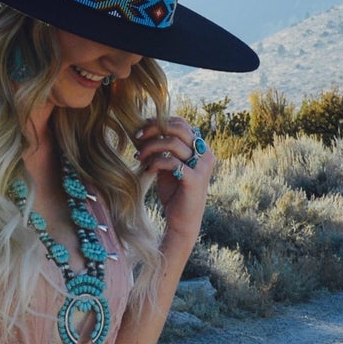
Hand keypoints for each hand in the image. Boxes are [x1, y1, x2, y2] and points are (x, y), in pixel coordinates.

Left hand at [135, 117, 214, 239]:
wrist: (182, 221)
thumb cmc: (174, 194)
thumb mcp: (168, 167)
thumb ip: (164, 150)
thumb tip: (145, 130)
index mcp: (201, 148)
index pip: (181, 123)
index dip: (159, 122)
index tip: (141, 130)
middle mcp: (206, 154)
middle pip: (178, 128)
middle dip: (154, 129)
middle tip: (137, 137)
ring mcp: (202, 167)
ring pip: (172, 143)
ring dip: (150, 147)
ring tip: (138, 157)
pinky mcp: (194, 180)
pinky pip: (171, 162)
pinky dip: (155, 163)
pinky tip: (147, 170)